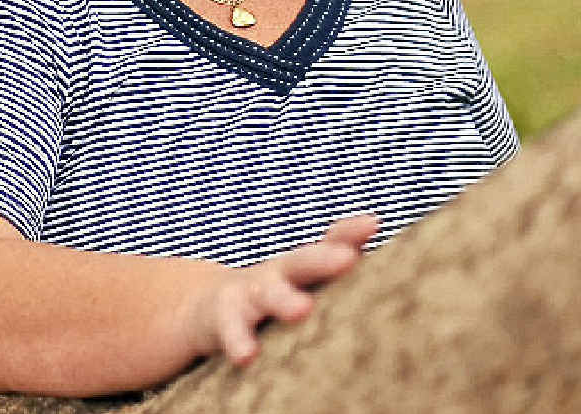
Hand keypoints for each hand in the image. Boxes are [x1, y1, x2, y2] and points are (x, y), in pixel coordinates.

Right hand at [187, 214, 378, 365]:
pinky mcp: (221, 318)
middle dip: (324, 259)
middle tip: (349, 258)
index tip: (373, 225)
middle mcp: (276, 273)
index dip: (348, 234)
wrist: (205, 307)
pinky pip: (231, 330)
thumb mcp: (299, 278)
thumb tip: (375, 231)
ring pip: (268, 295)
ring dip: (284, 300)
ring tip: (303, 310)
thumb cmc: (268, 293)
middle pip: (300, 262)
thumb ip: (335, 258)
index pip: (328, 243)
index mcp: (300, 266)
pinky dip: (238, 341)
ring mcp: (247, 292)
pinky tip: (247, 356)